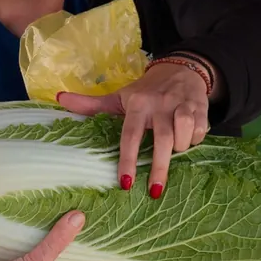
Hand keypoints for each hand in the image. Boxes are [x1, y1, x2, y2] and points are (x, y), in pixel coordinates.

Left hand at [57, 57, 214, 198]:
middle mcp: (160, 104)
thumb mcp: (120, 96)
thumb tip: (60, 99)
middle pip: (161, 141)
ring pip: (183, 136)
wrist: (181, 69)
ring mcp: (181, 105)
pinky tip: (188, 139)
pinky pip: (200, 132)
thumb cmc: (146, 91)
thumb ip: (92, 104)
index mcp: (138, 104)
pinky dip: (195, 140)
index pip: (131, 135)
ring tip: (174, 152)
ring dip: (179, 148)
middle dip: (159, 168)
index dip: (127, 160)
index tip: (125, 184)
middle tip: (154, 192)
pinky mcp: (200, 107)